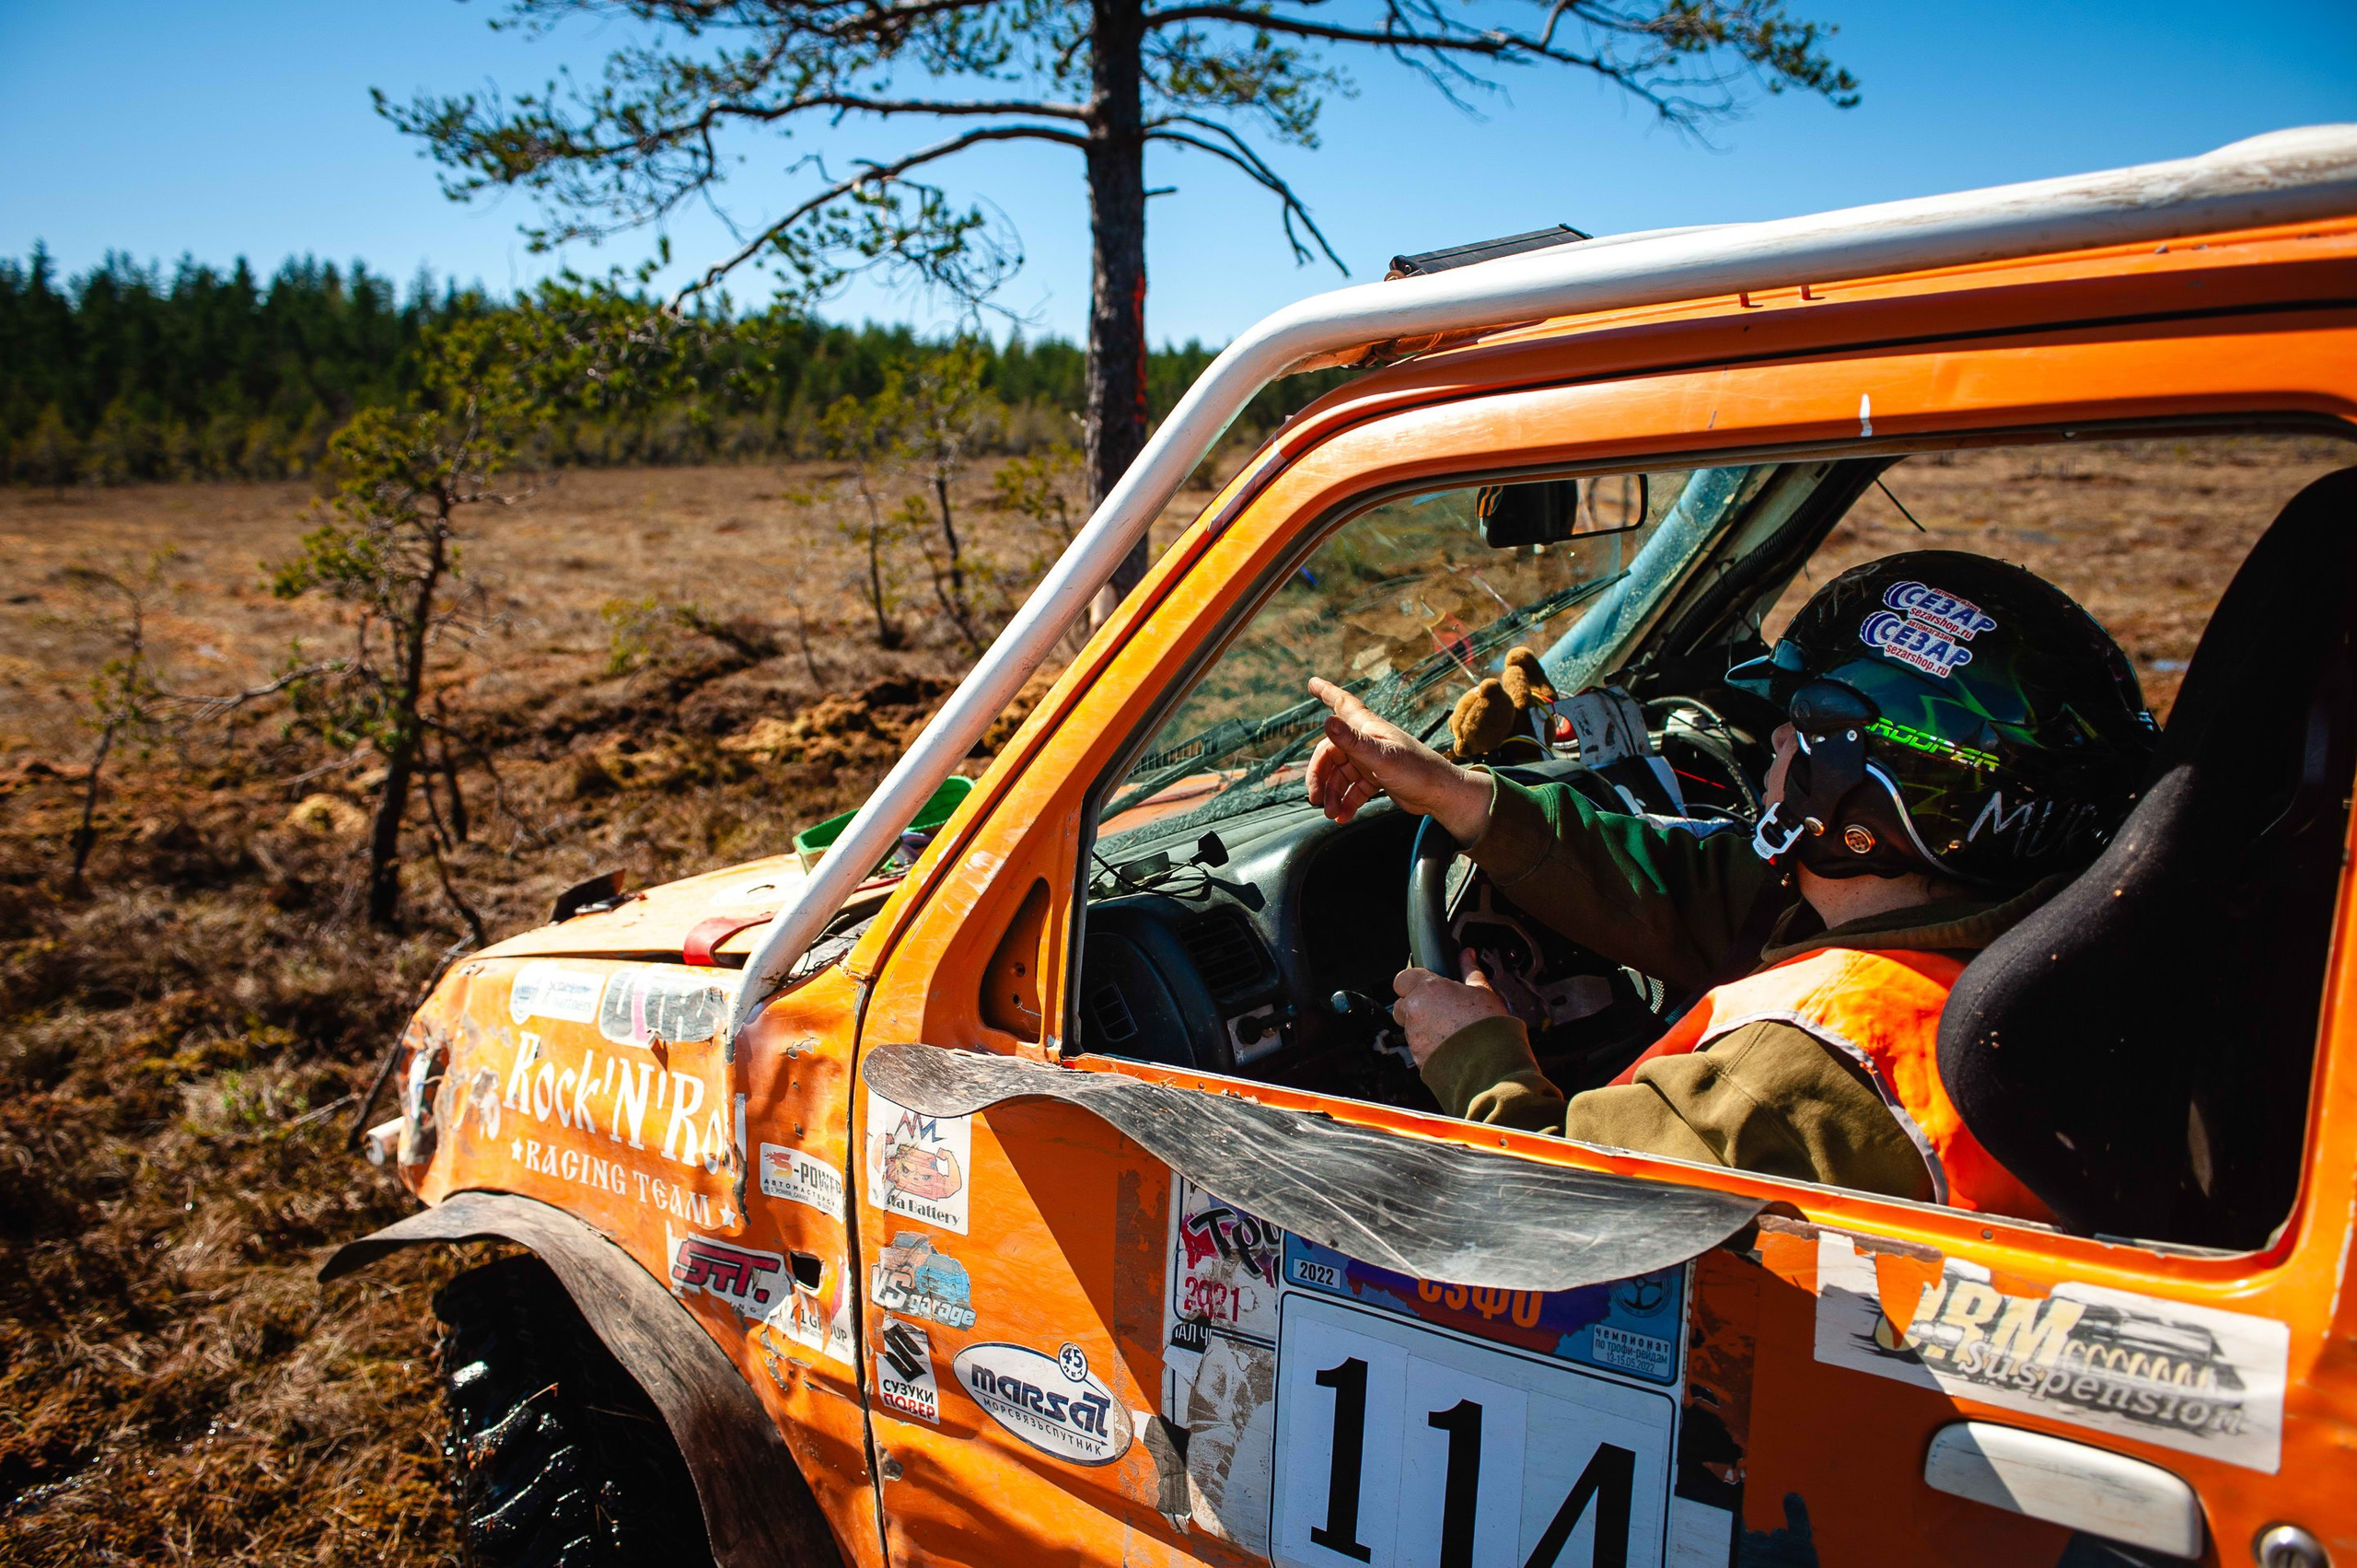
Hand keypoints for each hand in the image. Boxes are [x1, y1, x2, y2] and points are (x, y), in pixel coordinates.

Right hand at [1304, 677, 1492, 840]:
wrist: (1442, 796)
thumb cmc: (1417, 771)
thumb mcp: (1382, 757)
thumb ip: (1353, 742)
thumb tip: (1327, 721)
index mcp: (1369, 728)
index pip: (1343, 704)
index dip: (1326, 692)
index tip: (1311, 682)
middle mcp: (1368, 741)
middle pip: (1331, 751)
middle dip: (1319, 774)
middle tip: (1314, 797)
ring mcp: (1372, 760)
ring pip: (1340, 773)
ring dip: (1332, 793)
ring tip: (1330, 813)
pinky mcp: (1377, 778)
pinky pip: (1353, 788)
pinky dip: (1346, 801)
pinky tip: (1342, 816)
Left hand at [1391, 951, 1512, 1065]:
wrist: (1491, 1065)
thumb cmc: (1489, 1026)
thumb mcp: (1483, 991)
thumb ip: (1470, 970)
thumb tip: (1467, 955)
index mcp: (1429, 989)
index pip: (1403, 978)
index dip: (1414, 982)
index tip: (1427, 986)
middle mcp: (1415, 1011)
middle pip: (1402, 1004)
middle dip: (1416, 1006)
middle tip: (1440, 1009)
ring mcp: (1414, 1036)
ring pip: (1409, 1027)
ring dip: (1422, 1027)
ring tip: (1449, 1031)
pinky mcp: (1417, 1058)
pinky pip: (1417, 1048)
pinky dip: (1428, 1046)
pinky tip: (1449, 1047)